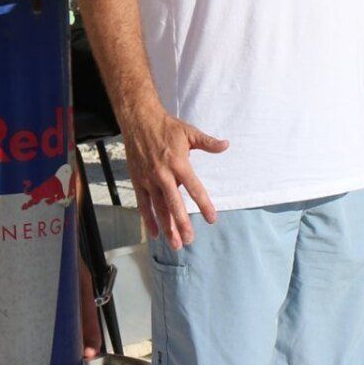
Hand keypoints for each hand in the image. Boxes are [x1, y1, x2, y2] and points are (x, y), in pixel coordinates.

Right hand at [122, 106, 229, 249]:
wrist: (139, 121)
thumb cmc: (167, 127)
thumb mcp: (189, 132)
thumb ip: (208, 142)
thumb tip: (226, 145)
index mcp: (179, 163)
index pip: (194, 188)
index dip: (204, 204)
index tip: (212, 218)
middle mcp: (163, 174)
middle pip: (174, 204)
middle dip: (181, 223)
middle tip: (189, 239)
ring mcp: (148, 179)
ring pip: (158, 208)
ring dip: (166, 227)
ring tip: (174, 243)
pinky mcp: (138, 181)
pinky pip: (143, 204)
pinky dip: (148, 219)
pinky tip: (154, 233)